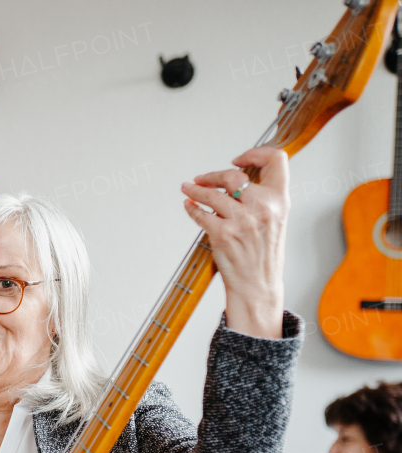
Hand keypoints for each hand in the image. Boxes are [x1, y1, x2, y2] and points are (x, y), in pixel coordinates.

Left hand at [181, 146, 288, 338]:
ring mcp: (242, 221)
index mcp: (280, 200)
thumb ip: (264, 197)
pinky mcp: (223, 234)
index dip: (255, 153)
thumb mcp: (275, 219)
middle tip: (202, 178)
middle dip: (212, 175)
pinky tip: (189, 206)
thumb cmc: (264, 254)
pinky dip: (192, 208)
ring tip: (188, 188)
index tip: (239, 159)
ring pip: (211, 194)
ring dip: (195, 190)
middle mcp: (263, 207)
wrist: (258, 284)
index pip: (276, 160)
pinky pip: (201, 214)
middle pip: (233, 176)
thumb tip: (240, 178)